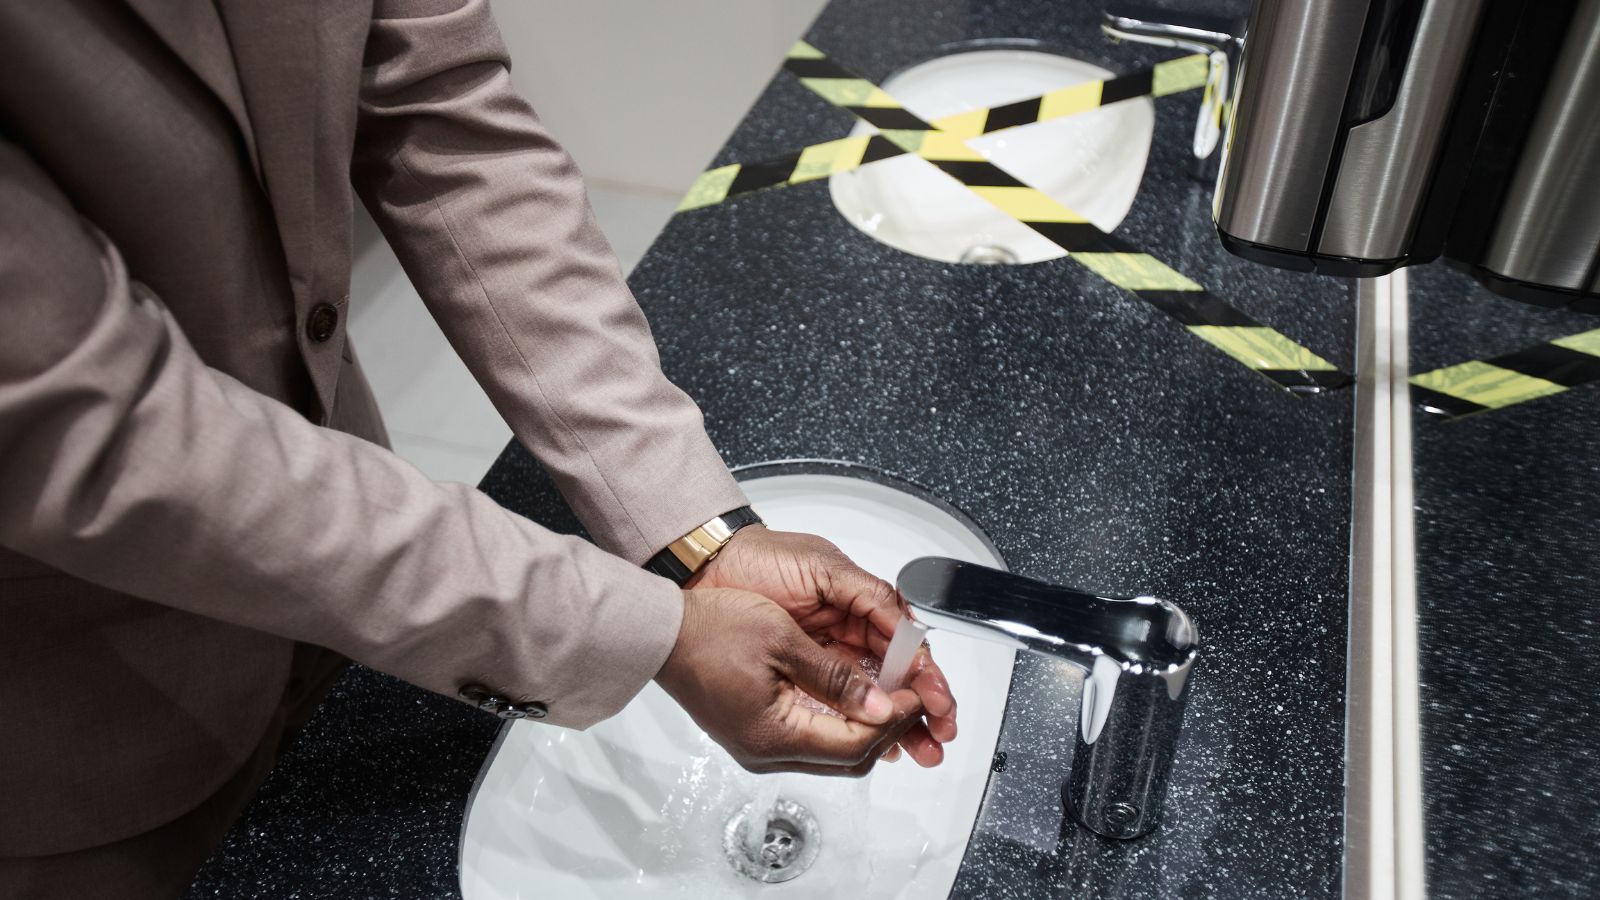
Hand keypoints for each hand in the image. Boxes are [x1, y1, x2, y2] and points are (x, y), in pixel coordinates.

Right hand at [655, 587, 922, 775]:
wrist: (660, 630)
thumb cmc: (710, 628)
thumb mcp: (783, 642)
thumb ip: (836, 677)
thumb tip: (880, 705)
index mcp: (773, 735)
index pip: (855, 743)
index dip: (892, 719)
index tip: (915, 691)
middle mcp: (766, 752)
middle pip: (848, 757)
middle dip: (886, 730)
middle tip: (910, 695)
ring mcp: (757, 746)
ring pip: (832, 751)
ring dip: (865, 727)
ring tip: (889, 694)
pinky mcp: (753, 733)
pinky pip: (810, 738)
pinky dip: (839, 722)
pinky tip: (854, 697)